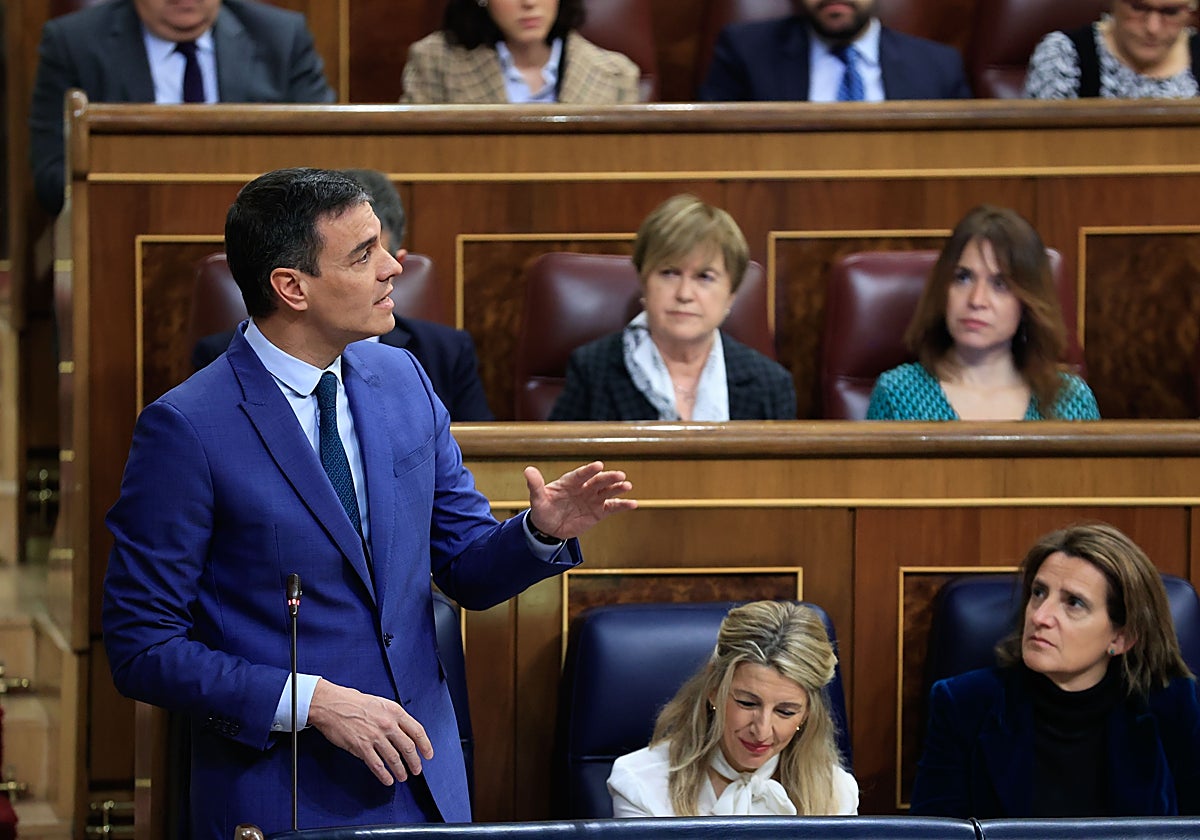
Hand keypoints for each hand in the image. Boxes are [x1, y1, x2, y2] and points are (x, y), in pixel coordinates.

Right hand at [307, 679, 432, 785]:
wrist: (331, 704)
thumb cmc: (352, 701)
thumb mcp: (380, 703)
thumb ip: (392, 717)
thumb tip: (402, 732)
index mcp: (394, 711)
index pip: (417, 731)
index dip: (425, 745)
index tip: (428, 754)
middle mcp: (387, 724)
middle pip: (408, 747)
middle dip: (415, 762)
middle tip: (417, 770)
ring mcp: (375, 736)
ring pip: (394, 758)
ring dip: (400, 770)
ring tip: (403, 777)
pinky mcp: (362, 747)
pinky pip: (377, 765)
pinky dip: (384, 775)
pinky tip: (387, 780)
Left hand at [524, 461, 636, 539]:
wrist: (549, 528)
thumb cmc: (543, 510)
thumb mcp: (537, 499)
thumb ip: (535, 485)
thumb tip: (527, 470)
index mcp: (570, 482)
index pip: (580, 474)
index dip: (589, 470)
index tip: (598, 465)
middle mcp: (584, 488)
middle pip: (598, 481)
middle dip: (608, 478)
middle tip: (619, 475)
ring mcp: (592, 499)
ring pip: (607, 492)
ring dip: (618, 488)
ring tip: (627, 486)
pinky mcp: (598, 512)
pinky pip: (612, 507)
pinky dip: (623, 505)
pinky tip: (633, 503)